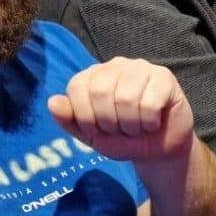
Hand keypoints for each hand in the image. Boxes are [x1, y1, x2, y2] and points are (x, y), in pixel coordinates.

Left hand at [48, 58, 194, 162]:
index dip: (85, 117)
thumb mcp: (91, 135)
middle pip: (101, 92)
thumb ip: (69, 120)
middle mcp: (115, 65)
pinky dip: (149, 122)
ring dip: (131, 125)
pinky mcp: (164, 77)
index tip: (98, 130)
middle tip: (121, 130)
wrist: (157, 149)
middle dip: (109, 123)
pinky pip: (150, 103)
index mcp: (93, 76)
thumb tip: (51, 102)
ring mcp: (141, 68)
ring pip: (126, 98)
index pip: (77, 87)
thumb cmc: (122, 139)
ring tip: (137, 127)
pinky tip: (153, 122)